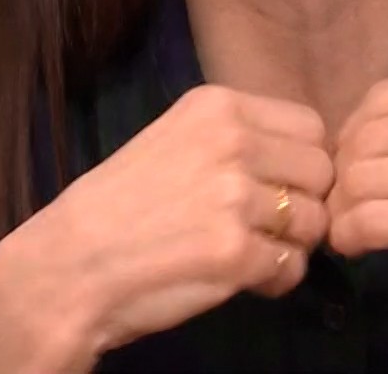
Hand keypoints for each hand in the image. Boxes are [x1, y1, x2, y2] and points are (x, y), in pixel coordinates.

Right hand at [0, 85, 333, 369]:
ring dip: (290, 246)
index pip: (311, 127)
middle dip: (304, 204)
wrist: (66, 267)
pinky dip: (274, 281)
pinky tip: (242, 280)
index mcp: (217, 106)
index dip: (303, 163)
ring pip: (312, 222)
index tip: (279, 187)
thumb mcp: (175, 141)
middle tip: (268, 228)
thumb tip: (307, 158)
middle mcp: (231, 142)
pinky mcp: (233, 252)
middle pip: (321, 172)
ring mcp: (233, 197)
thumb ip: (237, 139)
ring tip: (250, 254)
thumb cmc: (119, 207)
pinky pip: (291, 267)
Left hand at [325, 35, 387, 319]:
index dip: (354, 132)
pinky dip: (353, 235)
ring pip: (362, 177)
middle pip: (364, 136)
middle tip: (343, 201)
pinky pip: (377, 221)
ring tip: (346, 228)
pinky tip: (356, 246)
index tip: (353, 163)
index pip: (383, 98)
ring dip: (342, 208)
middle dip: (341, 173)